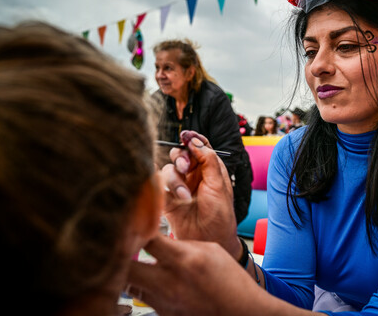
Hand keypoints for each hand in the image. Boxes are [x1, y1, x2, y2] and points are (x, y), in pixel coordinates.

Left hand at [127, 235, 264, 315]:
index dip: (137, 228)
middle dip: (120, 254)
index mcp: (183, 260)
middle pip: (125, 266)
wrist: (240, 312)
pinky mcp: (162, 313)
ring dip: (128, 272)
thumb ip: (182, 244)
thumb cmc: (230, 282)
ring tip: (134, 262)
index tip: (134, 223)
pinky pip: (142, 298)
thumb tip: (162, 240)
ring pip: (128, 285)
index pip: (146, 239)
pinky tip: (150, 281)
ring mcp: (163, 301)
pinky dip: (142, 288)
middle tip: (122, 245)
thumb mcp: (211, 251)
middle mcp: (169, 282)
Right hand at [162, 130, 239, 257]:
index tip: (186, 136)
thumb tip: (195, 140)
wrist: (210, 241)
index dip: (192, 139)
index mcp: (209, 169)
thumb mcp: (219, 185)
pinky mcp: (166, 200)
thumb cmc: (220, 215)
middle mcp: (193, 175)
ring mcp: (179, 186)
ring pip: (168, 169)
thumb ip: (208, 160)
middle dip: (181, 158)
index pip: (199, 146)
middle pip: (180, 154)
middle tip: (186, 168)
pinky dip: (160, 187)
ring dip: (175, 180)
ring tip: (185, 197)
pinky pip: (157, 186)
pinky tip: (170, 195)